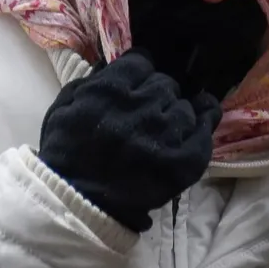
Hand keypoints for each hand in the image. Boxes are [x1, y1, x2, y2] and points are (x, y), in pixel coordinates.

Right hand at [38, 49, 222, 232]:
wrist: (79, 206)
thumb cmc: (66, 156)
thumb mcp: (63, 108)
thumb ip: (90, 81)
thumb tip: (112, 64)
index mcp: (112, 89)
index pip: (142, 61)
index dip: (140, 71)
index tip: (139, 82)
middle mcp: (143, 105)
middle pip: (165, 84)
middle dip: (157, 94)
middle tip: (148, 111)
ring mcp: (167, 132)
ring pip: (185, 106)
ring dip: (176, 113)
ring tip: (165, 128)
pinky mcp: (186, 159)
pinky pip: (205, 128)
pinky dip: (204, 124)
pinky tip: (202, 121)